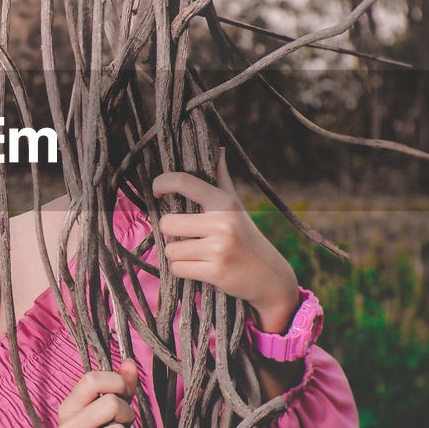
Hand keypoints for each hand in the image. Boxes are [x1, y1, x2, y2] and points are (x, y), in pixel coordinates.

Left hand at [151, 150, 299, 334]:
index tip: (156, 191)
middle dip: (170, 232)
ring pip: (170, 250)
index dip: (162, 182)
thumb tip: (218, 149)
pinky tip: (200, 268)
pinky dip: (183, 270)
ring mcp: (219, 249)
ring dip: (177, 255)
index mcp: (224, 203)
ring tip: (197, 255)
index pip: (184, 182)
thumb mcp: (237, 208)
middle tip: (185, 236)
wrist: (271, 278)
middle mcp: (222, 223)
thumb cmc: (247, 238)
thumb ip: (223, 180)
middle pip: (167, 223)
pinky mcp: (215, 272)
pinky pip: (177, 269)